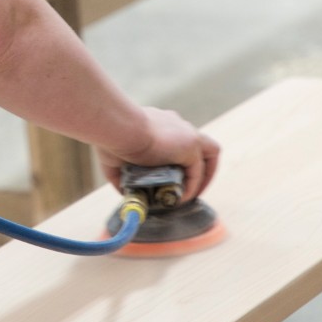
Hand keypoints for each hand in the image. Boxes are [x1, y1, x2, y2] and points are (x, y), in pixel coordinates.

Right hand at [96, 107, 219, 201]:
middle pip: (200, 144)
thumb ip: (122, 175)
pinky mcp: (191, 146)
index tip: (171, 177)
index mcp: (161, 124)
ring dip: (203, 175)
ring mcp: (187, 134)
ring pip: (209, 153)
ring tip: (191, 194)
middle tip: (187, 187)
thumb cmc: (112, 139)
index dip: (179, 160)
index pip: (179, 139)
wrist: (118, 127)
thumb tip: (125, 193)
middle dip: (199, 166)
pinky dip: (192, 186)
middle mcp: (177, 126)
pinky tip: (180, 198)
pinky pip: (198, 172)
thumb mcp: (115, 159)